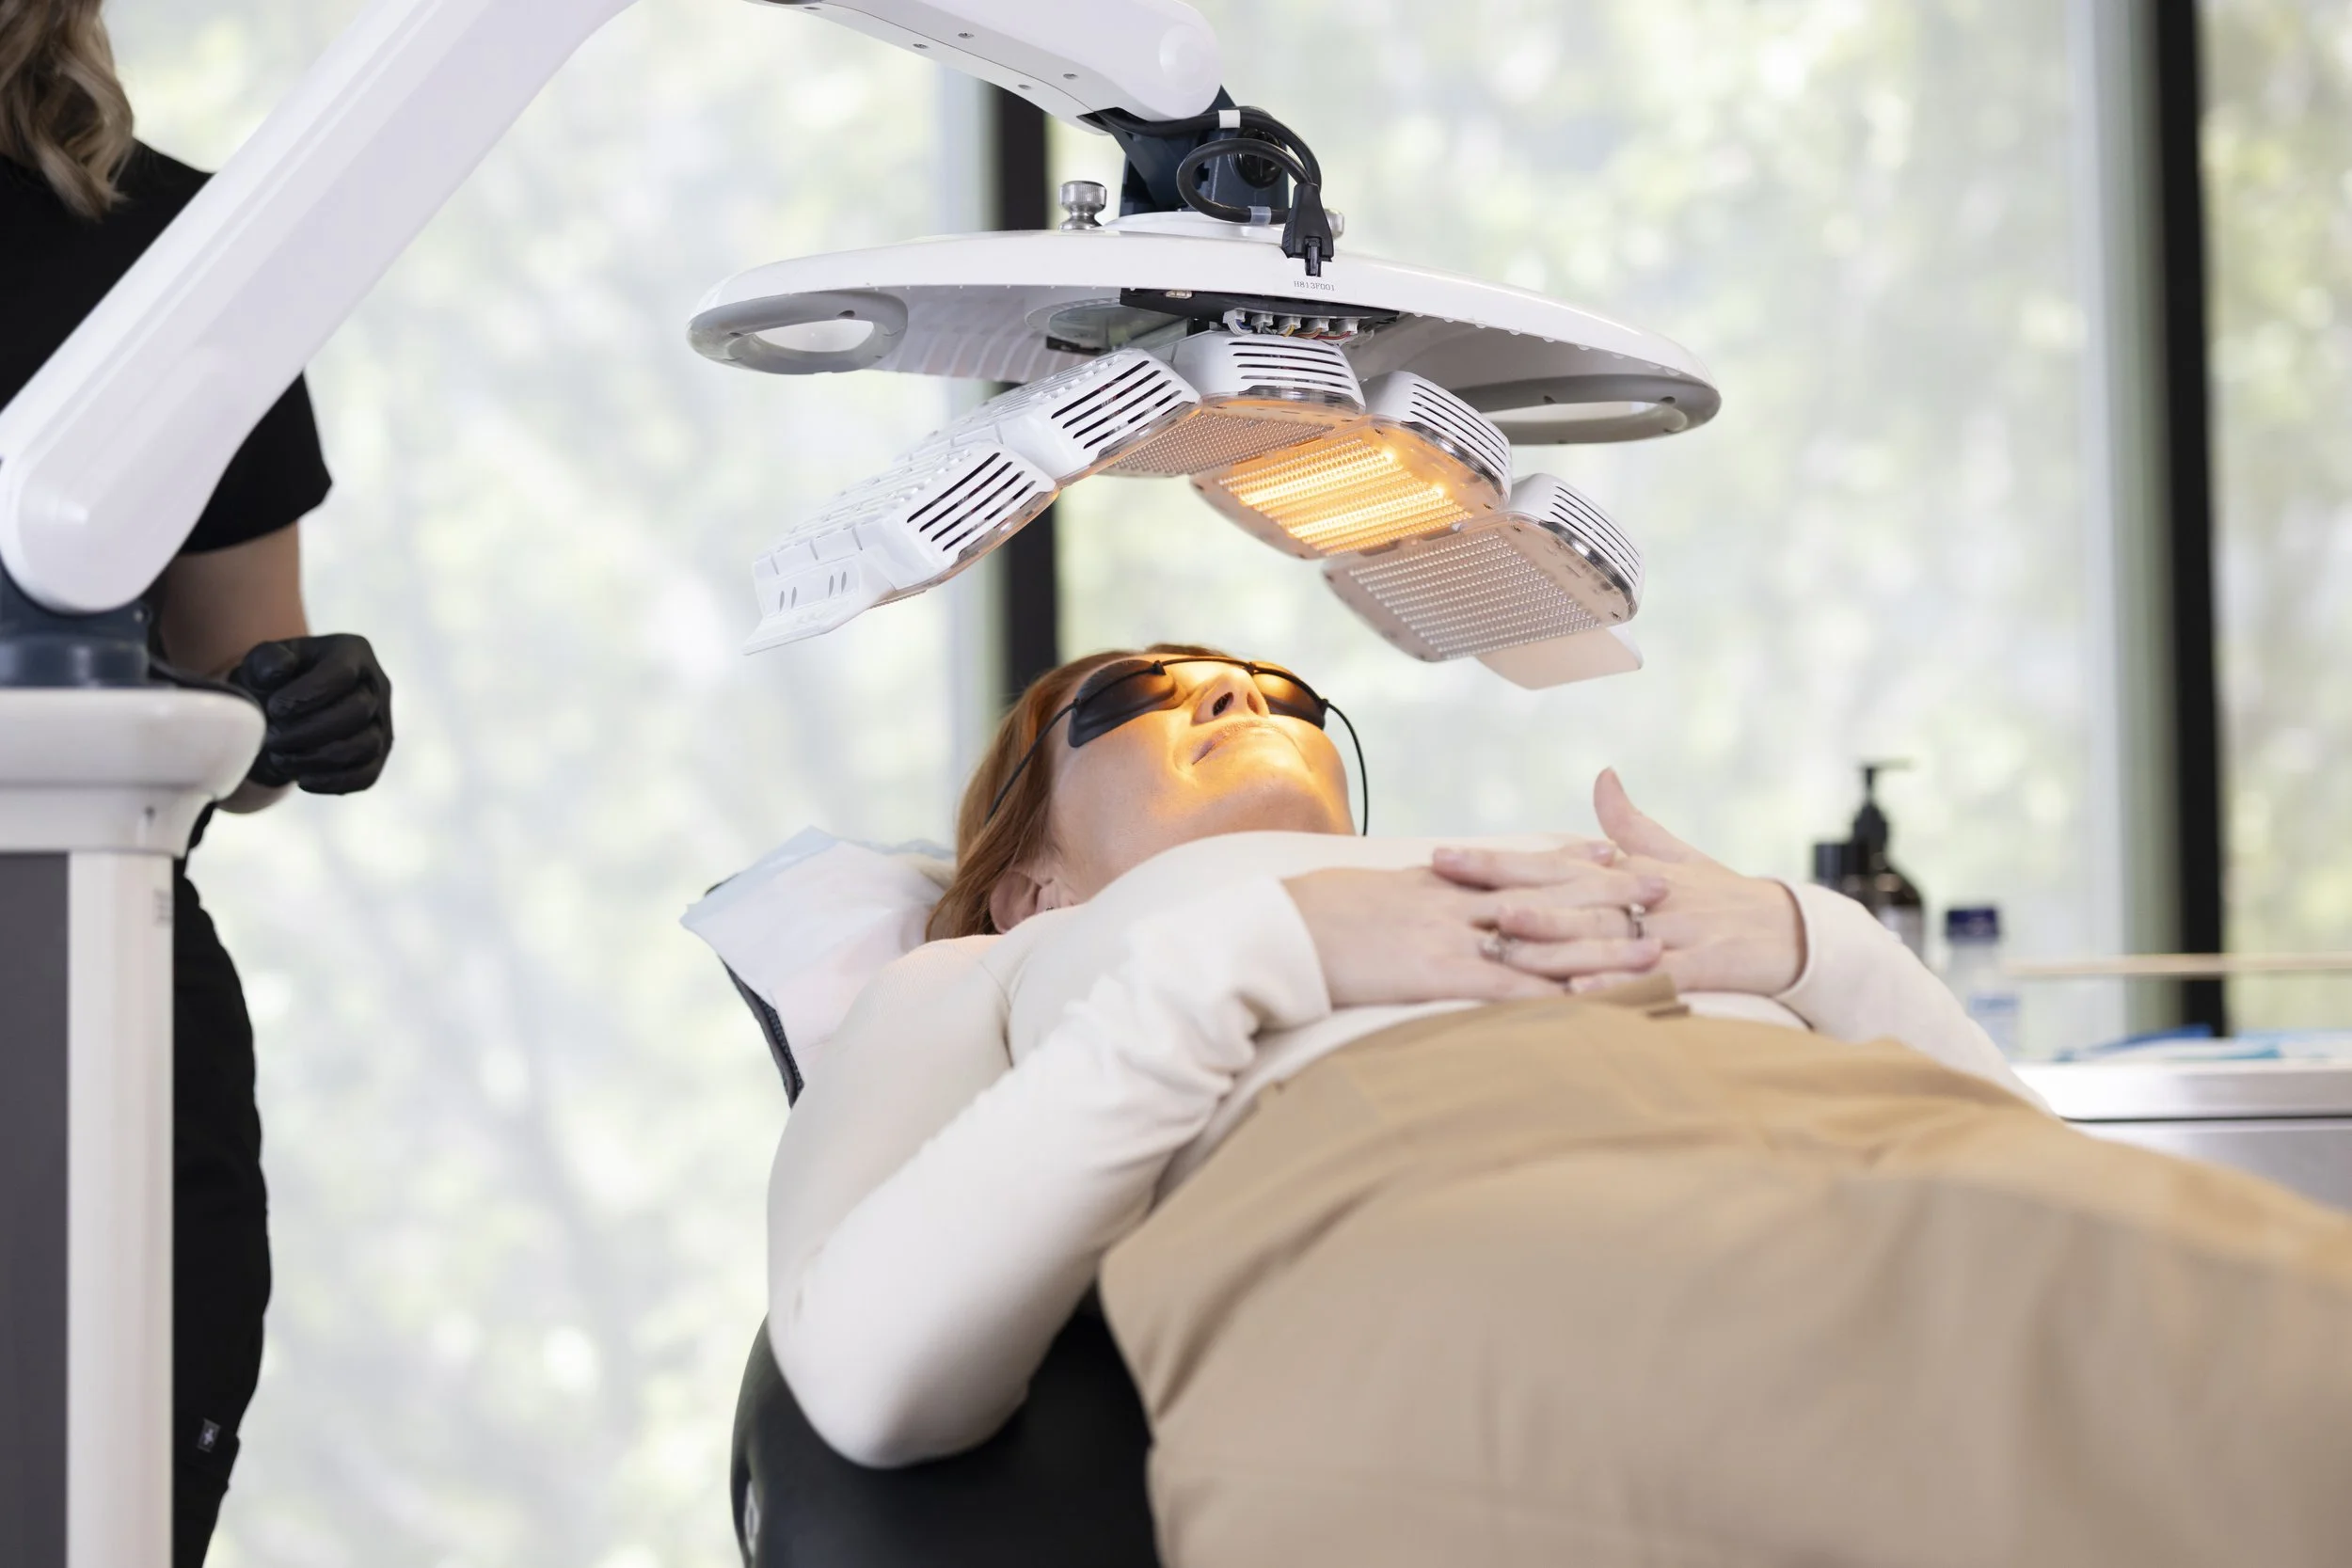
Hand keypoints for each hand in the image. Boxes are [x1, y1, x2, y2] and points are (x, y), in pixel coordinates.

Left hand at [228, 633, 394, 794]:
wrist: (286, 706)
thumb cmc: (277, 679)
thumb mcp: (265, 660)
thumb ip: (267, 660)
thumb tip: (278, 672)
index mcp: (353, 653)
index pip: (342, 674)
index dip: (308, 695)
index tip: (274, 709)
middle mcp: (377, 686)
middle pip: (357, 713)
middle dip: (309, 732)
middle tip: (271, 739)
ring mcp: (382, 723)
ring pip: (365, 747)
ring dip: (318, 759)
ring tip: (281, 760)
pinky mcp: (378, 755)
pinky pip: (366, 775)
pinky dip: (334, 782)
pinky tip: (302, 779)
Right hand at [1282, 859, 1661, 1008]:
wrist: (1279, 931)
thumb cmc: (1316, 916)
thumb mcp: (1371, 891)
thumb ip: (1414, 890)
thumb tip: (1436, 884)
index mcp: (1440, 881)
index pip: (1520, 864)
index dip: (1571, 860)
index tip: (1614, 851)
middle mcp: (1457, 903)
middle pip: (1548, 895)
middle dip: (1609, 895)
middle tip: (1665, 889)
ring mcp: (1451, 937)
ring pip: (1542, 940)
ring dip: (1601, 948)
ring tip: (1653, 949)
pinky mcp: (1439, 975)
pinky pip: (1508, 986)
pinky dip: (1554, 993)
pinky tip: (1591, 1001)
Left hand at [1432, 770, 1804, 996]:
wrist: (1794, 932)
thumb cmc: (1723, 896)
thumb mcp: (1675, 856)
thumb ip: (1630, 824)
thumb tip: (1603, 774)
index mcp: (1626, 873)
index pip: (1549, 863)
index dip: (1496, 860)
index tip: (1442, 855)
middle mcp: (1641, 898)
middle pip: (1562, 891)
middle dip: (1502, 886)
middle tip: (1447, 880)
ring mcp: (1669, 932)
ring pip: (1600, 934)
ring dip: (1551, 936)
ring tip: (1503, 934)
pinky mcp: (1700, 966)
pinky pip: (1650, 978)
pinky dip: (1615, 986)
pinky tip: (1578, 994)